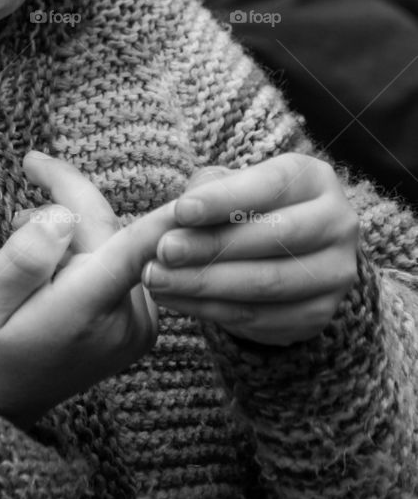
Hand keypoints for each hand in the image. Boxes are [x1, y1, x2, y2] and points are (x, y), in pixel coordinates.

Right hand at [0, 151, 175, 429]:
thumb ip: (25, 257)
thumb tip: (64, 217)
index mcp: (87, 313)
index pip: (134, 252)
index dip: (158, 215)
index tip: (170, 186)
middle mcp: (126, 321)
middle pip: (113, 232)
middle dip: (72, 199)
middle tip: (30, 172)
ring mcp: (138, 325)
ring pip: (114, 242)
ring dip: (74, 227)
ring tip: (22, 231)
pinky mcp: (139, 323)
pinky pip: (119, 263)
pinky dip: (85, 248)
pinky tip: (49, 258)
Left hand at [141, 155, 359, 345]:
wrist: (285, 251)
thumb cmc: (247, 207)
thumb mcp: (231, 185)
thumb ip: (209, 192)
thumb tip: (180, 216)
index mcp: (316, 180)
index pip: (270, 185)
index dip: (223, 199)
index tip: (180, 211)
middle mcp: (338, 224)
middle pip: (274, 237)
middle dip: (211, 245)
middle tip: (163, 251)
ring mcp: (335, 274)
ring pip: (268, 283)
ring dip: (206, 284)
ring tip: (159, 279)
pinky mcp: (320, 315)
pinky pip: (262, 318)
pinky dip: (213, 311)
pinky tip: (177, 300)